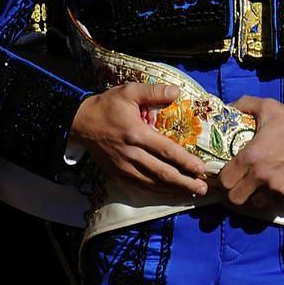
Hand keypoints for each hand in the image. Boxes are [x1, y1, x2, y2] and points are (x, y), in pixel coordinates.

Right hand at [69, 83, 208, 195]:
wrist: (79, 123)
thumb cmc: (107, 106)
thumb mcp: (129, 92)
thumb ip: (153, 92)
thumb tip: (176, 92)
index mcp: (137, 134)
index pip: (167, 151)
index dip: (186, 162)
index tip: (202, 168)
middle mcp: (132, 154)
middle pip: (163, 173)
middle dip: (185, 182)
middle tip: (204, 188)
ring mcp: (124, 167)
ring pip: (153, 183)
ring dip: (174, 189)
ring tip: (192, 192)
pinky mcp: (118, 174)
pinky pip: (141, 186)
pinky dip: (158, 191)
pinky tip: (170, 192)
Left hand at [217, 97, 283, 207]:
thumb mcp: (268, 106)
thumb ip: (244, 104)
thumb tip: (227, 106)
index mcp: (250, 157)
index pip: (225, 180)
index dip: (223, 178)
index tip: (227, 173)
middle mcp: (261, 176)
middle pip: (235, 198)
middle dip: (234, 190)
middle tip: (239, 181)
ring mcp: (276, 189)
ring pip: (254, 203)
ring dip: (253, 196)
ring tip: (257, 185)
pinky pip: (274, 203)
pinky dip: (272, 197)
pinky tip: (275, 185)